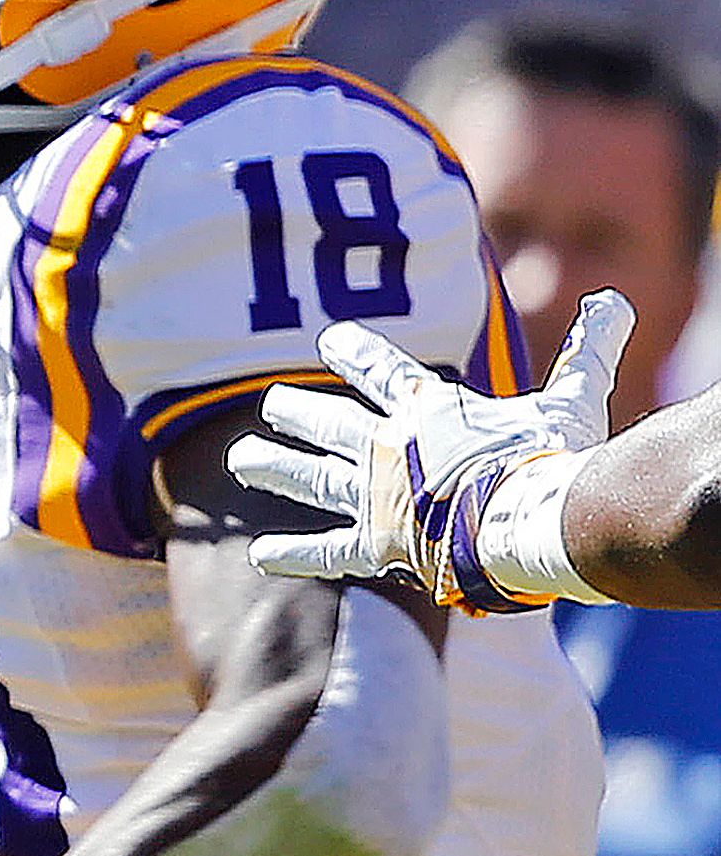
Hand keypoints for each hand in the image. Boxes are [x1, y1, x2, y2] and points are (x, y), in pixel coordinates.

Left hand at [234, 296, 630, 609]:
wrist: (528, 520)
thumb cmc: (554, 458)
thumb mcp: (575, 394)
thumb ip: (590, 348)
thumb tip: (614, 302)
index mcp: (431, 411)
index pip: (385, 372)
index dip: (357, 354)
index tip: (328, 339)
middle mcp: (390, 450)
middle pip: (334, 425)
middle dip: (300, 413)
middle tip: (270, 404)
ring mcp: (375, 499)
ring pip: (313, 478)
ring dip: (277, 468)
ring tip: (241, 459)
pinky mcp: (375, 547)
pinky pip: (324, 552)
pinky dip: (291, 552)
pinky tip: (256, 553)